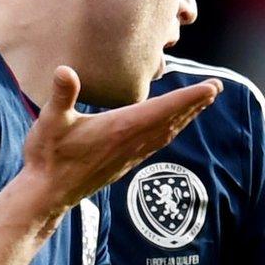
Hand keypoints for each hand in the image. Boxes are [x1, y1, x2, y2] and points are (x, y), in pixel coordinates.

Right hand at [18, 67, 218, 214]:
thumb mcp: (50, 120)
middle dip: (196, 103)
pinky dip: (171, 132)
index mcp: (120, 128)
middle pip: (172, 120)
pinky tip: (172, 128)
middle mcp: (131, 142)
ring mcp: (129, 156)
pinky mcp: (124, 164)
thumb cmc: (48, 156)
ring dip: (186, 117)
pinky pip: (156, 145)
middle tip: (217, 87)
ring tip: (202, 103)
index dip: (189, 97)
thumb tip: (64, 70)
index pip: (163, 109)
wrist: (47, 194)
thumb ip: (61, 95)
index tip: (212, 87)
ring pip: (167, 133)